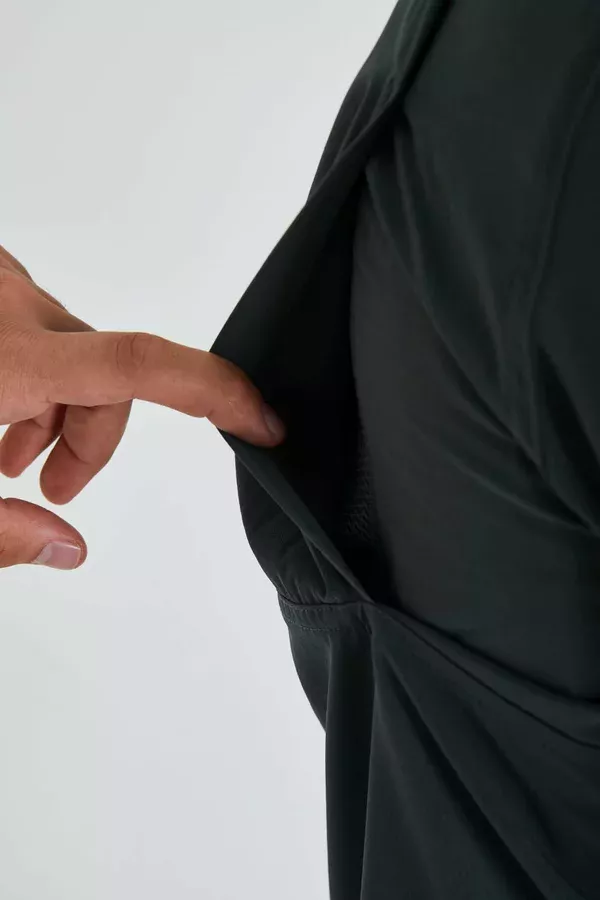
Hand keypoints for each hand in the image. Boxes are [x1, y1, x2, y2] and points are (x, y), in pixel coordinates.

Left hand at [0, 245, 285, 568]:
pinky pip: (43, 324)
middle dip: (98, 435)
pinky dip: (41, 371)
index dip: (215, 390)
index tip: (262, 421)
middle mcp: (10, 306)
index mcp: (2, 359)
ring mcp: (0, 283)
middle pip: (110, 371)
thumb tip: (69, 548)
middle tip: (53, 489)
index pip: (137, 363)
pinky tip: (3, 409)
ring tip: (12, 457)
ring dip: (64, 406)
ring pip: (77, 348)